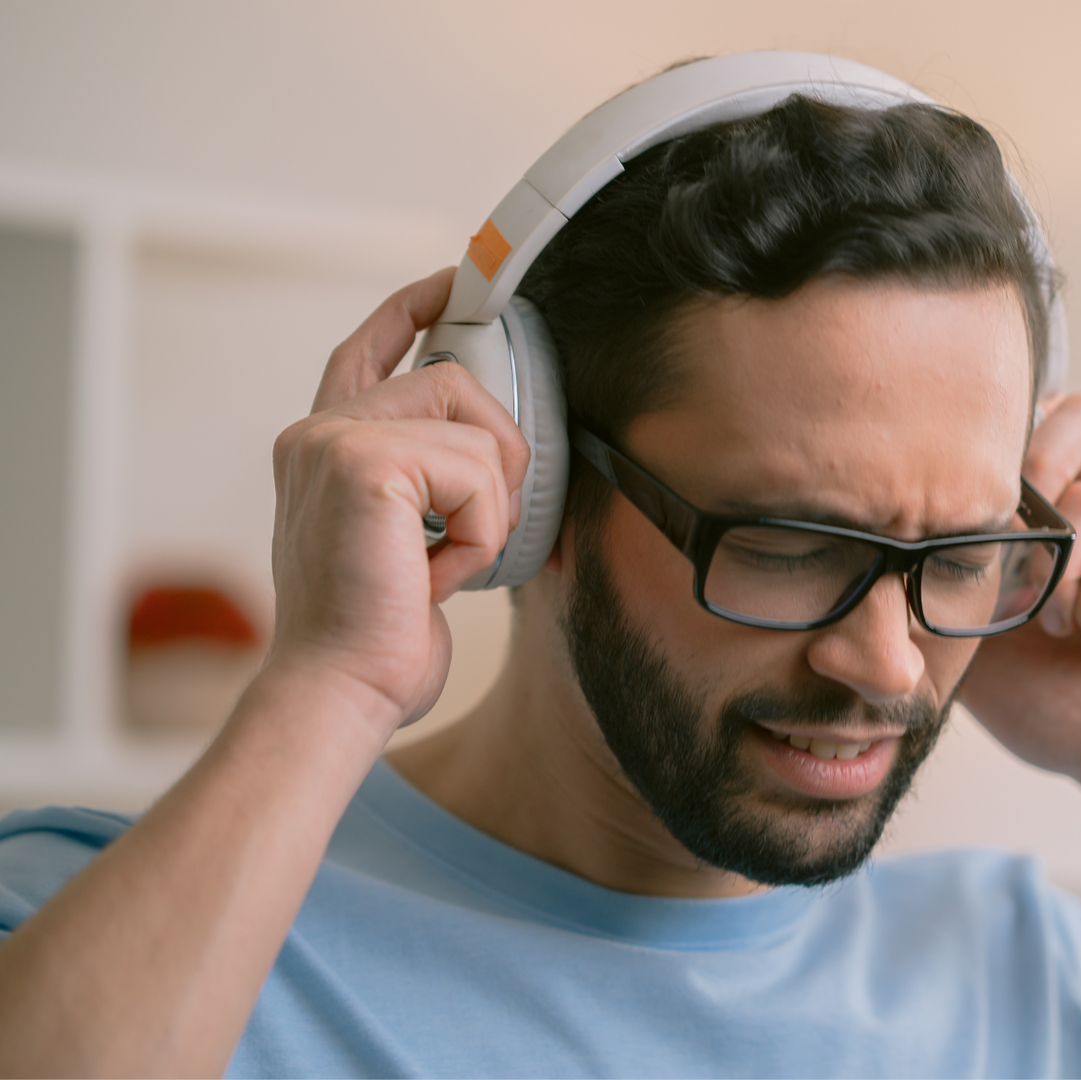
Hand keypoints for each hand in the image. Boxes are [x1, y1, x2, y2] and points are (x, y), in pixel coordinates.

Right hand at [263, 269, 528, 736]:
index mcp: (323, 447)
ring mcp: (334, 442)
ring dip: (490, 510)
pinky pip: (480, 477)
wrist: (338, 692)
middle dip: (498, 459)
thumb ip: (427, 486)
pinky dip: (482, 536)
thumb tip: (497, 457)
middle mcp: (317, 433)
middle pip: (455, 382)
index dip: (412, 309)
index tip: (451, 281)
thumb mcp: (405, 544)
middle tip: (475, 535)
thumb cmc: (375, 636)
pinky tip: (436, 575)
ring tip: (443, 564)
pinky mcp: (365, 463)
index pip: (366, 351)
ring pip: (478, 433)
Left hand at [959, 394, 1080, 786]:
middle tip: (1005, 554)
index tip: (969, 511)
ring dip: (1057, 575)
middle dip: (1029, 481)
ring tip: (1057, 626)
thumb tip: (867, 552)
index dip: (1004, 446)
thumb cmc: (1054, 696)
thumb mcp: (970, 637)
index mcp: (1070, 507)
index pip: (1043, 416)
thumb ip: (935, 585)